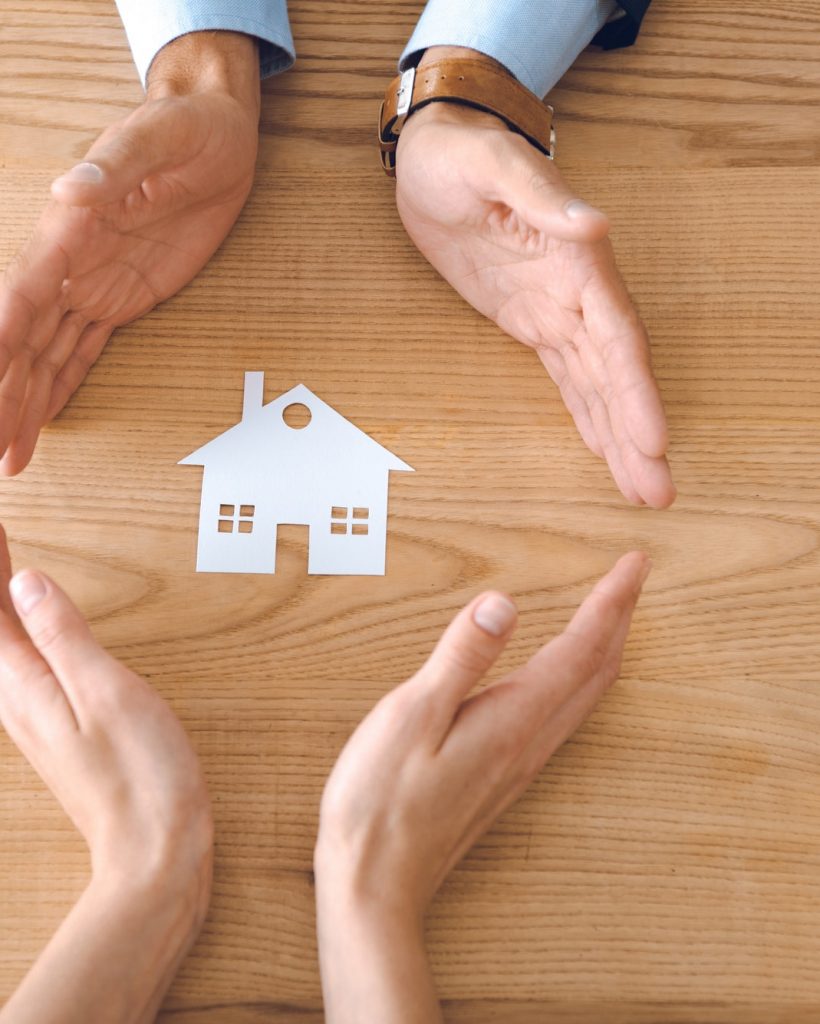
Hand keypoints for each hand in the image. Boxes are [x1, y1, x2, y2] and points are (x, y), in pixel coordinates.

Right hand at [0, 31, 259, 475]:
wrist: (217, 138)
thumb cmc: (185, 130)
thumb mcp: (156, 139)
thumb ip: (114, 168)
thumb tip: (71, 188)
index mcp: (70, 229)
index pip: (26, 291)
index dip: (4, 336)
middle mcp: (71, 264)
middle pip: (27, 338)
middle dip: (5, 390)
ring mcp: (93, 286)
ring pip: (49, 354)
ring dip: (25, 402)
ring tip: (6, 452)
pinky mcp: (122, 300)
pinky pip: (83, 350)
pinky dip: (60, 386)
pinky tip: (42, 415)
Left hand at [0, 525, 211, 1022]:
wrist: (154, 848)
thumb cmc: (140, 775)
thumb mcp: (108, 693)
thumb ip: (65, 635)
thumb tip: (27, 582)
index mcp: (25, 684)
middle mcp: (19, 698)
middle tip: (0, 532)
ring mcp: (35, 713)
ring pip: (4, 637)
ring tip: (2, 557)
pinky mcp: (57, 722)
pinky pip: (25, 655)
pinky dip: (19, 621)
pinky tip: (27, 616)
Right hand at [314, 551, 649, 1023]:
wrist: (376, 883)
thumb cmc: (382, 802)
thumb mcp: (412, 715)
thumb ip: (461, 656)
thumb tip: (502, 603)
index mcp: (513, 719)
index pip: (581, 649)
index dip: (612, 601)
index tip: (635, 564)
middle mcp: (529, 742)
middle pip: (597, 673)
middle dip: (621, 619)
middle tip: (633, 579)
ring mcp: (520, 763)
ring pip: (585, 697)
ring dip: (606, 650)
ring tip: (611, 616)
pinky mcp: (504, 775)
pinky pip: (563, 717)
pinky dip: (579, 680)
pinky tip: (564, 677)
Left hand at [395, 51, 674, 508]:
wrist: (434, 155)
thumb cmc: (460, 154)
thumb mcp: (493, 166)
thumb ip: (543, 197)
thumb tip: (595, 223)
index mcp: (578, 259)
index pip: (616, 337)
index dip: (635, 391)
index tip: (652, 440)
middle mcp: (577, 292)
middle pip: (616, 374)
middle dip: (637, 433)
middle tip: (658, 490)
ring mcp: (556, 310)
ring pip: (596, 385)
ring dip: (618, 436)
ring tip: (642, 487)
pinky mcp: (531, 321)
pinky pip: (567, 377)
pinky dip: (587, 415)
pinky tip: (603, 447)